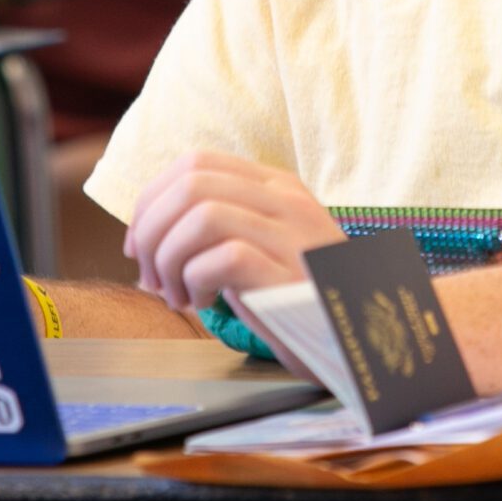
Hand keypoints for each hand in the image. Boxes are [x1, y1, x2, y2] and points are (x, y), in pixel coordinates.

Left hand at [122, 150, 345, 372]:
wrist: (362, 338)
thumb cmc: (299, 299)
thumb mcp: (263, 247)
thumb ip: (222, 229)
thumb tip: (147, 236)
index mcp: (276, 187)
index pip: (196, 162)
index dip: (151, 201)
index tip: (139, 246)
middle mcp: (285, 200)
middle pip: (192, 182)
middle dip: (152, 230)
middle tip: (154, 277)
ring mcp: (292, 235)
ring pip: (202, 214)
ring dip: (170, 257)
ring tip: (178, 295)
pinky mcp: (290, 274)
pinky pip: (224, 257)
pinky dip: (197, 280)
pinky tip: (205, 303)